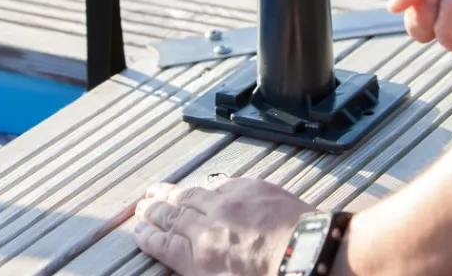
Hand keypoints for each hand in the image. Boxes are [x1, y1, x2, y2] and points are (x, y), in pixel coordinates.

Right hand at [134, 176, 309, 275]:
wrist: (312, 254)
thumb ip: (202, 268)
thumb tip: (190, 260)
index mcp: (200, 258)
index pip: (164, 243)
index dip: (149, 236)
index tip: (139, 230)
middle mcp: (208, 226)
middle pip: (172, 216)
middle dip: (154, 211)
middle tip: (142, 206)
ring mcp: (229, 203)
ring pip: (191, 194)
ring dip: (171, 193)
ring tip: (157, 190)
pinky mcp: (251, 188)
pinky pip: (220, 183)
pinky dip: (206, 185)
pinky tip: (201, 185)